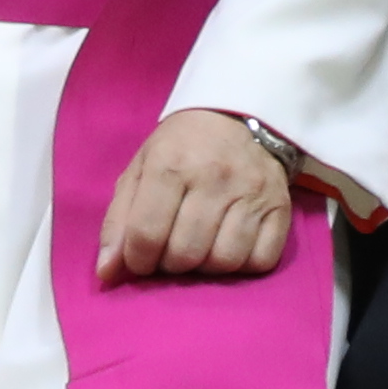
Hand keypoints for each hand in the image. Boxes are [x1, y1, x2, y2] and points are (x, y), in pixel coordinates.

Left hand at [97, 105, 304, 284]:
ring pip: (223, 262)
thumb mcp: (141, 170)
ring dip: (205, 267)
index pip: (147, 234)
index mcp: (171, 164)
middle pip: (185, 254)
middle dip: (170, 264)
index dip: (137, 260)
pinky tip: (229, 244)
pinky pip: (260, 261)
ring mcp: (252, 193)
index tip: (140, 258)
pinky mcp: (281, 208)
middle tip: (170, 249)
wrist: (238, 116)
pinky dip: (241, 264)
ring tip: (199, 247)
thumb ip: (118, 221)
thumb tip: (106, 273)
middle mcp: (214, 178)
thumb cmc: (182, 148)